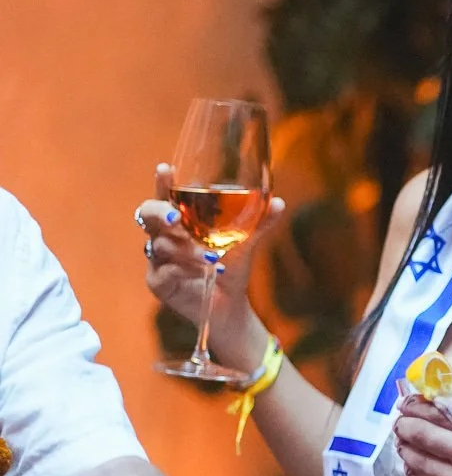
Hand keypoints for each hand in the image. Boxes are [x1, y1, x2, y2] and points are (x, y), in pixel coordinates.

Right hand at [136, 163, 284, 368]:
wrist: (229, 306)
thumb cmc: (230, 269)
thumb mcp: (245, 244)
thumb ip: (258, 223)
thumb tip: (279, 203)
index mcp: (179, 220)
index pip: (164, 196)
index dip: (161, 183)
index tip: (165, 169)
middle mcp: (163, 235)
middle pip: (148, 214)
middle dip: (161, 213)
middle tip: (177, 218)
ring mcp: (157, 258)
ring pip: (162, 244)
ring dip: (187, 250)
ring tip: (212, 258)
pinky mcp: (157, 282)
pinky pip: (165, 270)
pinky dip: (185, 269)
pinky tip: (204, 272)